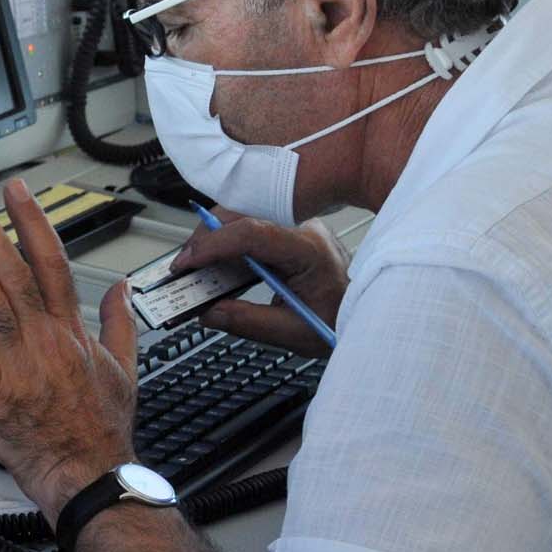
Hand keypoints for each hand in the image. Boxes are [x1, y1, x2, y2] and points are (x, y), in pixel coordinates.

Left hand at [0, 178, 137, 521]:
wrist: (89, 477)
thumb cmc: (101, 430)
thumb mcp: (125, 369)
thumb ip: (121, 322)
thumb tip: (123, 288)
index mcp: (72, 331)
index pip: (52, 262)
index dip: (32, 223)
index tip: (16, 193)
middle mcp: (44, 340)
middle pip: (13, 272)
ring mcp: (18, 365)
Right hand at [174, 214, 348, 359]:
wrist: (370, 312)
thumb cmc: (342, 319)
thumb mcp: (295, 333)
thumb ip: (249, 322)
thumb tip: (209, 313)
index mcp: (308, 250)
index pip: (251, 233)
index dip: (212, 246)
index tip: (186, 264)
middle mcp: (302, 229)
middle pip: (241, 218)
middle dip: (204, 240)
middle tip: (181, 268)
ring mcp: (295, 227)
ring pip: (242, 219)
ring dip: (213, 241)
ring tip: (193, 270)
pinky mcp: (288, 234)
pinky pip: (250, 230)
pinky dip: (227, 246)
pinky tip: (215, 267)